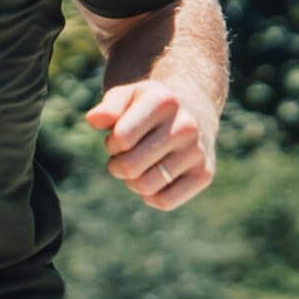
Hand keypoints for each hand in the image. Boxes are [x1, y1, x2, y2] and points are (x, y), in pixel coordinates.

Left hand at [84, 80, 214, 209]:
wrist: (193, 112)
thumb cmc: (148, 108)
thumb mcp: (127, 97)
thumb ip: (107, 107)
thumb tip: (94, 120)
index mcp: (163, 101)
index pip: (121, 139)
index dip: (112, 143)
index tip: (119, 137)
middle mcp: (186, 126)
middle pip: (130, 167)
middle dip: (118, 165)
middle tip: (125, 156)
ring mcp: (198, 151)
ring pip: (145, 187)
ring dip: (132, 181)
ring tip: (140, 165)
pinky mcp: (204, 174)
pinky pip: (164, 201)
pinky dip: (151, 196)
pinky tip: (155, 178)